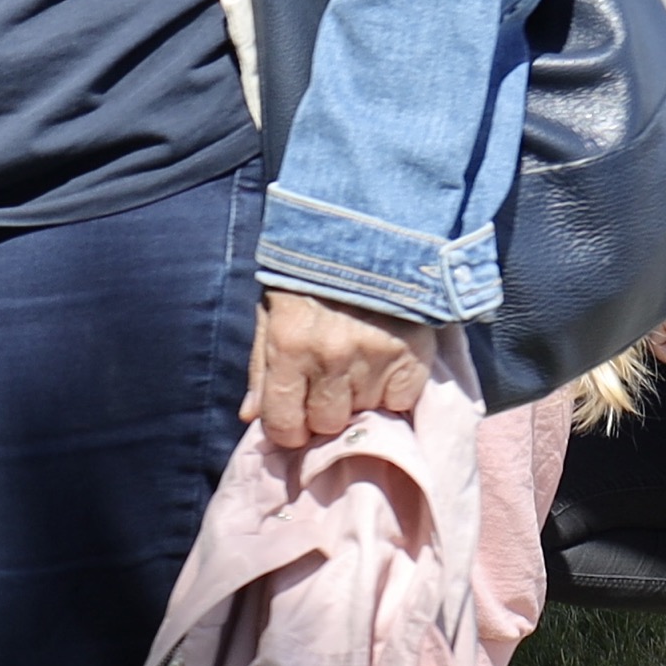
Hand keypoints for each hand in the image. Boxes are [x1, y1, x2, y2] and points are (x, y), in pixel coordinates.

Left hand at [244, 288, 424, 453]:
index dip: (288, 430)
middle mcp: (331, 357)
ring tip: (357, 369)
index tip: (295, 422)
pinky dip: (393, 393)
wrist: (370, 235)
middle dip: (323, 413)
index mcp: (288, 347)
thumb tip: (251, 417)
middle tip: (328, 389)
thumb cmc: (309, 278)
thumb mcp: (272, 315)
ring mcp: (375, 357)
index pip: (284, 424)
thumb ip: (261, 370)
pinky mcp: (414, 356)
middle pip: (327, 424)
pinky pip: (401, 403)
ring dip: (359, 400)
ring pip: (364, 414)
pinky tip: (384, 368)